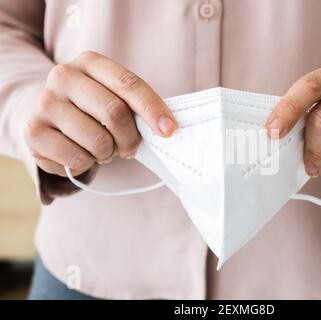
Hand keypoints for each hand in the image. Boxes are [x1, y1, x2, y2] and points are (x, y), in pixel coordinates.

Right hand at [25, 51, 176, 176]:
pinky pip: (77, 159)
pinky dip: (87, 164)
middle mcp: (63, 76)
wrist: (46, 116)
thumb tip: (167, 128)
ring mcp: (45, 103)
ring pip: (98, 141)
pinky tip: (80, 153)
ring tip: (100, 148)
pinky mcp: (33, 132)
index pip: (129, 84)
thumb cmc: (90, 109)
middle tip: (129, 148)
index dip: (153, 109)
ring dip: (107, 153)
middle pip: (115, 113)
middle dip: (131, 139)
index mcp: (90, 62)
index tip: (169, 130)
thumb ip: (135, 107)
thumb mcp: (112, 97)